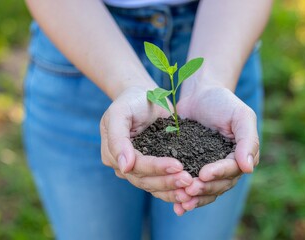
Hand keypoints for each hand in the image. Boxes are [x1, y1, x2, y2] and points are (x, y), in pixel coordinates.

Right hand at [100, 86, 192, 202]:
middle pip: (145, 181)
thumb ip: (118, 139)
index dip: (156, 168)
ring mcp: (141, 169)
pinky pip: (164, 183)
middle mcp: (125, 166)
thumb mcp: (120, 112)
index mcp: (113, 154)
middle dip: (167, 181)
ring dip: (173, 189)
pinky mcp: (155, 169)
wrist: (144, 96)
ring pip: (155, 187)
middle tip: (188, 180)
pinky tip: (190, 190)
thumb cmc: (131, 101)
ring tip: (192, 188)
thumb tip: (124, 167)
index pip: (135, 167)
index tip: (178, 165)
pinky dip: (176, 188)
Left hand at [173, 85, 259, 214]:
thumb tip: (249, 168)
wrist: (199, 94)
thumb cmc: (223, 102)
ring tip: (182, 202)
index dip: (218, 174)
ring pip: (205, 191)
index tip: (203, 174)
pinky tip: (176, 207)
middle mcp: (227, 167)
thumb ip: (248, 140)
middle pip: (219, 185)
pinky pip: (190, 186)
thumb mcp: (240, 116)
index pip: (232, 170)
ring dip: (195, 198)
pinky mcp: (192, 168)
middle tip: (188, 190)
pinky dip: (184, 197)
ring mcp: (209, 169)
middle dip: (204, 189)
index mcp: (241, 157)